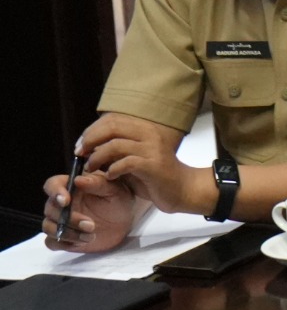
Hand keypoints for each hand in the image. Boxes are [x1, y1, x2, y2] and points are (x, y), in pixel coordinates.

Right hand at [42, 169, 139, 249]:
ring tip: (91, 236)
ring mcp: (60, 221)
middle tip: (91, 225)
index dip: (54, 192)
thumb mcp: (115, 190)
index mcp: (71, 187)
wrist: (125, 222)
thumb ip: (97, 183)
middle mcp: (61, 204)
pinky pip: (52, 243)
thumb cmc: (119, 200)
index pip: (52, 185)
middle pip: (50, 209)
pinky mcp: (63, 237)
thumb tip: (78, 180)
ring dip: (67, 233)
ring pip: (49, 227)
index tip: (65, 201)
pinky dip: (63, 244)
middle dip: (69, 219)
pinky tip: (81, 243)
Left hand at [77, 113, 203, 217]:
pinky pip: (126, 163)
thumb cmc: (155, 176)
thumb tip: (89, 147)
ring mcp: (152, 149)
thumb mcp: (133, 158)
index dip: (92, 131)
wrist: (183, 190)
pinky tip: (110, 176)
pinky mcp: (153, 166)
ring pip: (115, 145)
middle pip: (112, 127)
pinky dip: (112, 170)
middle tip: (81, 153)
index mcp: (145, 129)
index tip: (81, 145)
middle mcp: (150, 135)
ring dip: (97, 157)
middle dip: (91, 140)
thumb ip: (116, 151)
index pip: (112, 120)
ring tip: (91, 167)